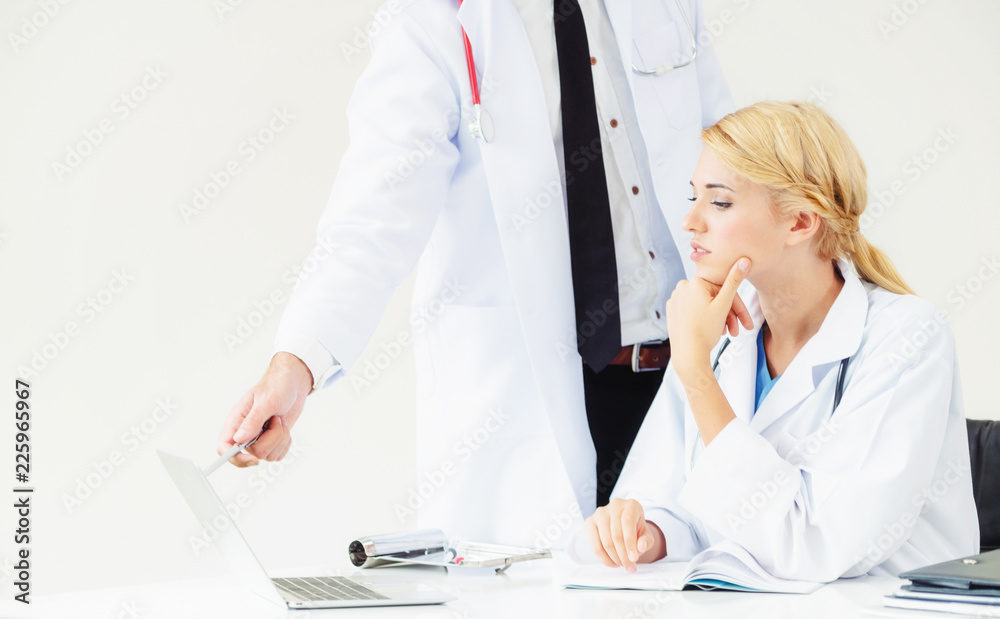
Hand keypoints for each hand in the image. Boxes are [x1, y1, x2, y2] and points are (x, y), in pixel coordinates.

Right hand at [216, 352, 313, 466]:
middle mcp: (245, 432)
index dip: (235, 458)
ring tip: (279, 420)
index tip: (253, 459)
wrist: (293, 385)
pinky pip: (278, 455)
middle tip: (275, 420)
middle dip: (271, 439)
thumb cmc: (277, 386)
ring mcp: (258, 439)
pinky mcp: (271, 442)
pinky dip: (286, 442)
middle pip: (253, 453)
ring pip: (268, 455)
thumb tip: (239, 440)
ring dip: (280, 438)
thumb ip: (253, 421)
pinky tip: (284, 427)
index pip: (224, 447)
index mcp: (236, 421)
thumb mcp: (266, 401)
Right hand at [584, 499, 665, 572]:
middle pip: (616, 534)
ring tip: (621, 565)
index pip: (628, 523)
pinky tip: (611, 563)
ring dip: (614, 558)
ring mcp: (600, 513)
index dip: (630, 543)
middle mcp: (614, 505)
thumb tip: (640, 546)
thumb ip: (646, 541)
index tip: (634, 559)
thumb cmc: (636, 531)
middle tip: (629, 567)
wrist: (625, 527)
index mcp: (631, 505)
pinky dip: (603, 558)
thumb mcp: (646, 536)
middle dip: (623, 555)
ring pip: (605, 541)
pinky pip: (594, 544)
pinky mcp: (590, 522)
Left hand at [666, 258, 752, 381]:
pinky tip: (711, 330)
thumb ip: (734, 281)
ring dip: (719, 318)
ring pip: (705, 305)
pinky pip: (693, 311)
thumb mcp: (724, 305)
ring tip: (726, 333)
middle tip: (737, 330)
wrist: (688, 355)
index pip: (724, 291)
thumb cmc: (705, 331)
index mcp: (694, 282)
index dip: (738, 307)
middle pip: (714, 298)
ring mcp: (675, 299)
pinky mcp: (672, 311)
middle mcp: (681, 287)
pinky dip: (705, 319)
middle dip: (729, 315)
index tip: (746, 321)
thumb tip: (744, 260)